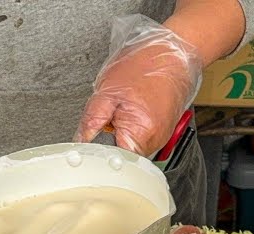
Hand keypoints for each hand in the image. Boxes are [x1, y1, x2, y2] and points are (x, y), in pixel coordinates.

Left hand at [76, 17, 202, 156]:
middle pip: (123, 157)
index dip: (98, 154)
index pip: (113, 161)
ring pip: (131, 148)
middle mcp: (155, 140)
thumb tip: (81, 140)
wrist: (173, 52)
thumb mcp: (107, 90)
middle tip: (108, 119)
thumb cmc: (145, 64)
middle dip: (109, 143)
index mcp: (141, 132)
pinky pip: (141, 139)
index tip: (91, 144)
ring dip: (121, 135)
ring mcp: (161, 137)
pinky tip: (133, 110)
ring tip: (124, 110)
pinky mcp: (163, 131)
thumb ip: (91, 120)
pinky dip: (132, 129)